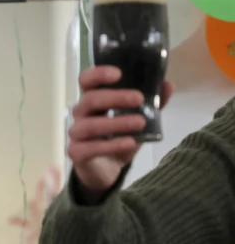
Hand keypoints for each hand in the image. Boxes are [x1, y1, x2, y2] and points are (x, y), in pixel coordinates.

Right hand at [67, 66, 173, 202]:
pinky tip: (130, 143)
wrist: (107, 169)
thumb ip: (152, 103)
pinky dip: (112, 145)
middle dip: (115, 97)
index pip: (86, 81)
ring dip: (117, 122)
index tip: (119, 74)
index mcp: (93, 99)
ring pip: (90, 125)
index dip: (98, 74)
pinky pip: (90, 147)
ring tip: (140, 123)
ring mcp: (76, 134)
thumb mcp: (140, 119)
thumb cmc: (119, 137)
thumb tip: (168, 84)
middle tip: (139, 99)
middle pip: (90, 100)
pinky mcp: (76, 153)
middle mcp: (81, 114)